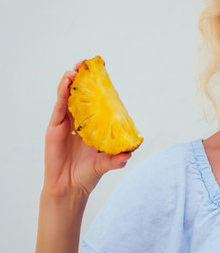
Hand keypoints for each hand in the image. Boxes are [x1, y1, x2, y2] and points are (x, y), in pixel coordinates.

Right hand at [42, 62, 131, 197]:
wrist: (70, 188)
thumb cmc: (88, 173)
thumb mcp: (106, 163)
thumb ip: (118, 158)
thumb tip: (132, 151)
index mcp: (93, 125)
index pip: (96, 100)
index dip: (98, 85)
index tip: (103, 69)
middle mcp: (79, 121)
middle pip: (80, 94)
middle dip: (83, 78)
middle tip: (88, 64)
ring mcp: (66, 123)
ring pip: (68, 97)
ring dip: (71, 81)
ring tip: (76, 69)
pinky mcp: (55, 128)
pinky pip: (59, 107)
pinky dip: (62, 93)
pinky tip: (66, 82)